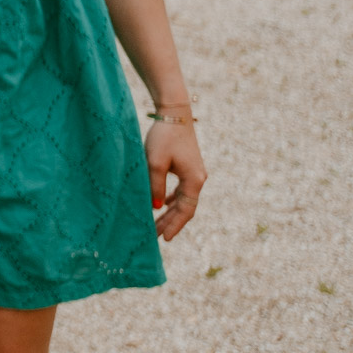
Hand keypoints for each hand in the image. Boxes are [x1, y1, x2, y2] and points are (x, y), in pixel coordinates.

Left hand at [146, 121, 207, 240]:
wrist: (174, 114)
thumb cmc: (164, 137)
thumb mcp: (155, 163)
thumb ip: (155, 186)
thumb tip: (156, 207)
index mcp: (194, 180)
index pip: (186, 210)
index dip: (175, 225)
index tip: (164, 238)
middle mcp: (198, 178)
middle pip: (185, 207)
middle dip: (170, 222)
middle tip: (154, 236)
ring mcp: (195, 172)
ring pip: (183, 199)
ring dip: (170, 212)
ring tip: (156, 224)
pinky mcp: (188, 166)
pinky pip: (182, 189)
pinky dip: (172, 199)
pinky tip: (163, 205)